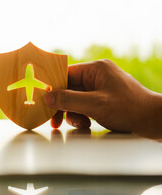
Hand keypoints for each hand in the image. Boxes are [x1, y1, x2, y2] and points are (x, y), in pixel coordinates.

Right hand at [43, 59, 161, 136]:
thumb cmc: (129, 109)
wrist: (153, 121)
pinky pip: (84, 106)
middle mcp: (96, 76)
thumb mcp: (95, 105)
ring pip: (75, 100)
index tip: (44, 100)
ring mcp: (100, 88)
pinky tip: (87, 124)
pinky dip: (82, 116)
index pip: (66, 74)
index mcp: (96, 70)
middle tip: (54, 120)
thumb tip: (48, 97)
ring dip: (73, 113)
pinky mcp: (102, 100)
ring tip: (81, 124)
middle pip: (69, 88)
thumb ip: (69, 100)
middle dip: (63, 105)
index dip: (53, 87)